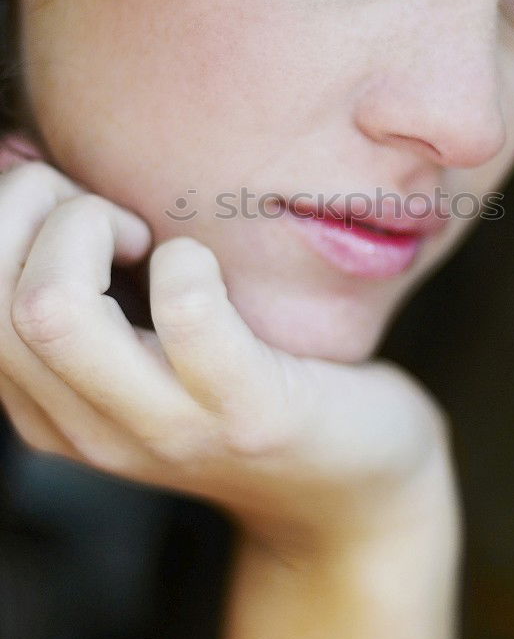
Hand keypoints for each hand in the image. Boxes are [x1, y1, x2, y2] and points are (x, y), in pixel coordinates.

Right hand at [0, 154, 459, 558]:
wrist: (354, 485)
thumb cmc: (244, 379)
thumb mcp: (140, 341)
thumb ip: (77, 276)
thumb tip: (13, 153)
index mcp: (49, 408)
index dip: (7, 218)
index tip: (72, 207)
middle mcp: (88, 430)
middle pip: (1, 302)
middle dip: (39, 209)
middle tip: (116, 216)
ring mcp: (166, 429)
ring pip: (55, 311)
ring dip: (91, 230)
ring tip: (150, 236)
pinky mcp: (249, 413)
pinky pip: (186, 314)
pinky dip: (185, 261)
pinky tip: (203, 261)